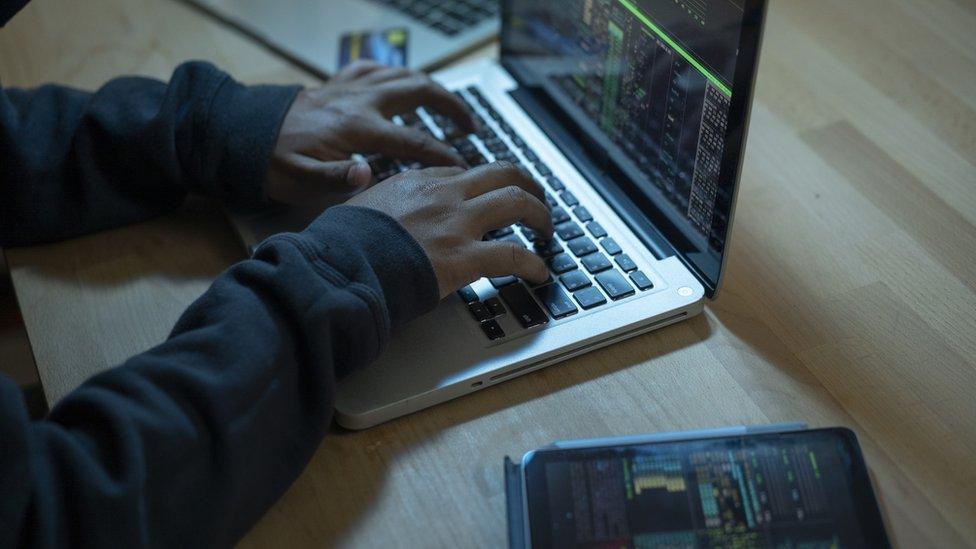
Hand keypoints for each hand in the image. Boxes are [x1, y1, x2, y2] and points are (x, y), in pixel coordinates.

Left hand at [267, 61, 475, 204]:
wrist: (241, 135)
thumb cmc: (272, 163)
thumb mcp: (301, 181)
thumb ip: (337, 179)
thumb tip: (369, 174)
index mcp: (356, 128)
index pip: (414, 139)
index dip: (443, 153)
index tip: (463, 166)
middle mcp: (359, 101)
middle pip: (419, 91)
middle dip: (452, 106)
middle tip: (471, 126)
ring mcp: (349, 89)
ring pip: (403, 75)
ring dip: (432, 87)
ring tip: (450, 105)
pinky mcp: (337, 84)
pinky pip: (375, 68)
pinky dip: (396, 74)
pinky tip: (404, 83)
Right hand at [347, 162, 554, 297]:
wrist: (339, 266)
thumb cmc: (342, 243)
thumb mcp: (359, 208)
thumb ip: (381, 206)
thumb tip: (382, 216)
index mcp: (417, 182)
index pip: (463, 173)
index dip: (485, 184)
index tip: (491, 195)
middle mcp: (444, 195)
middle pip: (503, 173)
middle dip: (527, 184)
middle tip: (536, 200)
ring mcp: (457, 223)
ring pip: (517, 201)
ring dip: (540, 214)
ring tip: (547, 229)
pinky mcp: (464, 257)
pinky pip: (512, 254)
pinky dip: (533, 263)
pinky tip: (539, 272)